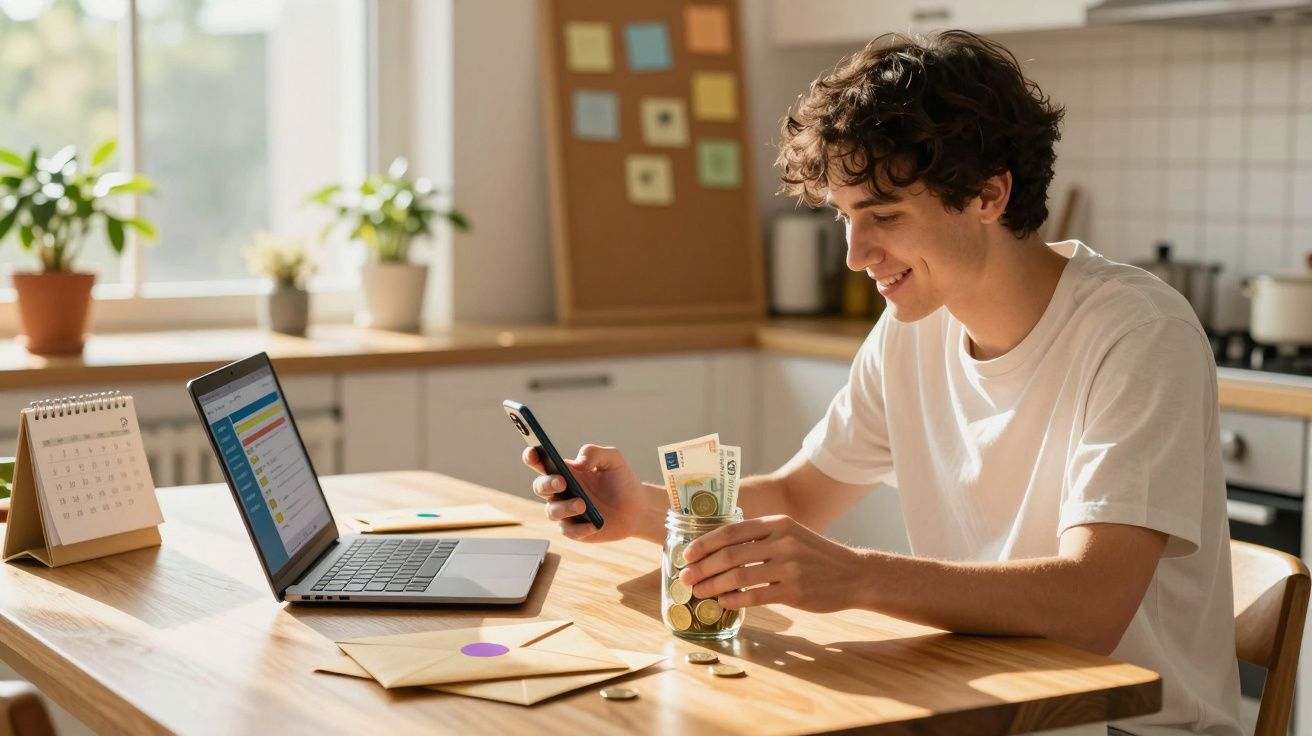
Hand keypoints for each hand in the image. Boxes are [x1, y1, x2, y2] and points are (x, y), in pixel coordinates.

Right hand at [523, 444, 651, 542]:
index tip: (532, 452)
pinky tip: (593, 524)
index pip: (541, 462)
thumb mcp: (613, 459)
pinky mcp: (575, 530)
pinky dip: (579, 528)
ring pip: (551, 511)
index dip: (532, 457)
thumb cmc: (621, 480)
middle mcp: (561, 491)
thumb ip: (594, 453)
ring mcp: (566, 511)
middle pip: (540, 487)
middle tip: (562, 482)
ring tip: (582, 504)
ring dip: (564, 507)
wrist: (637, 507)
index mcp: (566, 470)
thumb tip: (579, 462)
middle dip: (547, 484)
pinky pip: (569, 531)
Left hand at [677, 515, 867, 612]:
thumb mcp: (791, 534)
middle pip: (730, 554)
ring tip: (698, 592)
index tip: (686, 554)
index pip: (731, 531)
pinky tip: (723, 602)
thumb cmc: (816, 556)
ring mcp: (789, 567)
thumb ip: (761, 537)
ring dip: (713, 586)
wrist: (854, 574)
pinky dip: (734, 600)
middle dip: (702, 567)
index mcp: (777, 523)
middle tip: (685, 577)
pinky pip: (755, 597)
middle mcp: (782, 542)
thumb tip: (719, 549)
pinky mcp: (795, 591)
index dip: (705, 543)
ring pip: (739, 577)